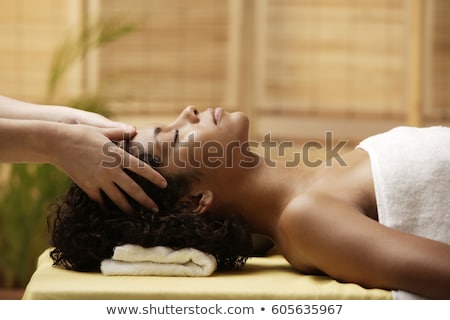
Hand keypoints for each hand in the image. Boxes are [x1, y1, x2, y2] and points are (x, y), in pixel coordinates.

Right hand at [52, 123, 166, 213]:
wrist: (57, 143)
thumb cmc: (81, 134)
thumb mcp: (103, 131)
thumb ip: (120, 133)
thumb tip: (134, 129)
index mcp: (118, 156)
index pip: (142, 169)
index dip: (154, 178)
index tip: (164, 185)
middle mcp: (111, 170)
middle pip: (133, 189)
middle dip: (146, 201)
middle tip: (155, 209)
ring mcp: (99, 180)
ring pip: (118, 199)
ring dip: (128, 208)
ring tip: (136, 215)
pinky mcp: (87, 187)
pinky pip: (101, 200)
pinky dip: (107, 207)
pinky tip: (112, 211)